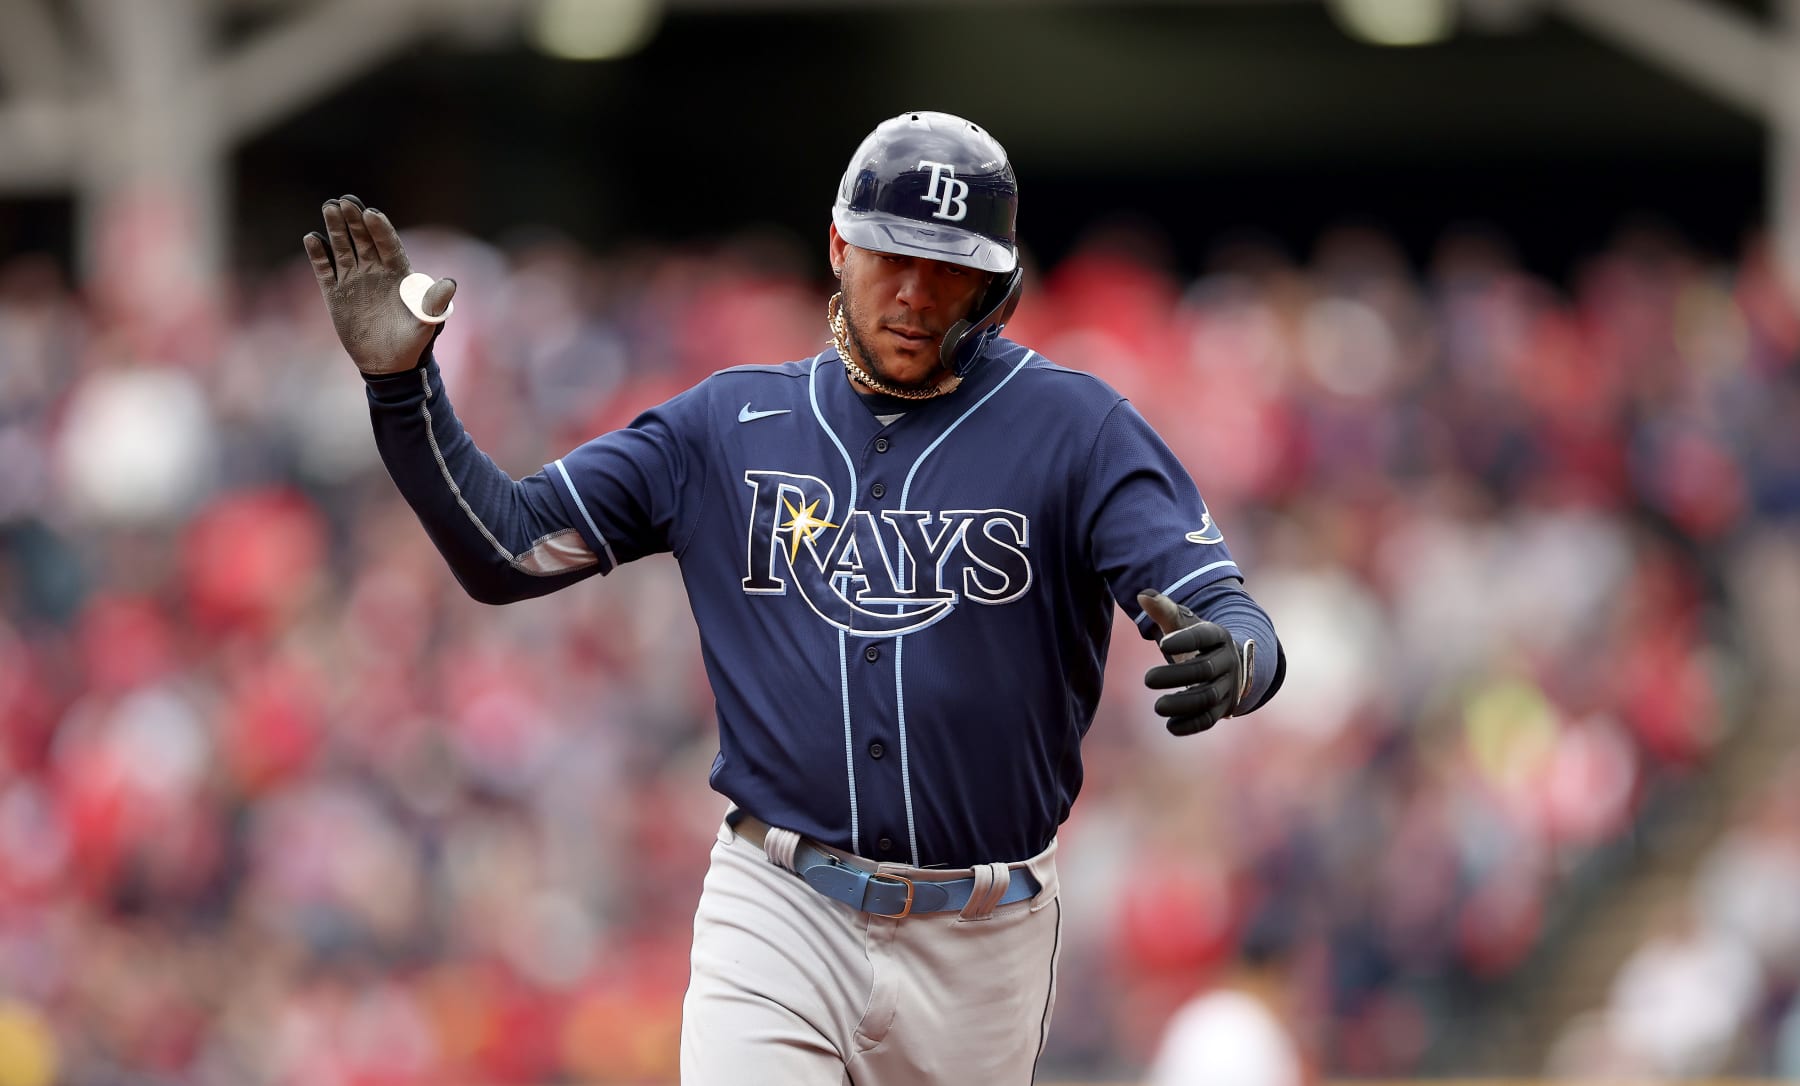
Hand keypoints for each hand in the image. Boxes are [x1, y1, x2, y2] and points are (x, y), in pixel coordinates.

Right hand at [303, 195, 456, 375]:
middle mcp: (375, 272)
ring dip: (336, 228)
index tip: (372, 213)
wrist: (389, 364)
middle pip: (363, 239)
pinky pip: (325, 270)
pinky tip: (312, 238)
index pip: (389, 245)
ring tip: (329, 206)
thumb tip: (450, 283)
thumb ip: (434, 302)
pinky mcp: (336, 294)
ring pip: (343, 248)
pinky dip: (319, 255)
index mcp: (398, 274)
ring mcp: (354, 280)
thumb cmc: (413, 342)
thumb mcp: (427, 322)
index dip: (381, 229)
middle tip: (345, 200)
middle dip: (355, 219)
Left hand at [1139, 589, 1253, 735]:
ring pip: (1208, 697)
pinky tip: (1171, 726)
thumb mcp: (1184, 623)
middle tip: (1147, 679)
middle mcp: (1227, 661)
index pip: (1205, 636)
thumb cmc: (1198, 640)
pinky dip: (1192, 724)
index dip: (1186, 639)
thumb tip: (1141, 595)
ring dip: (1182, 703)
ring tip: (1157, 706)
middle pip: (1204, 670)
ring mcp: (1228, 686)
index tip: (1161, 644)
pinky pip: (1211, 718)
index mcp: (1218, 636)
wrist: (1230, 663)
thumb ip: (1164, 609)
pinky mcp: (1223, 709)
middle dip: (1176, 676)